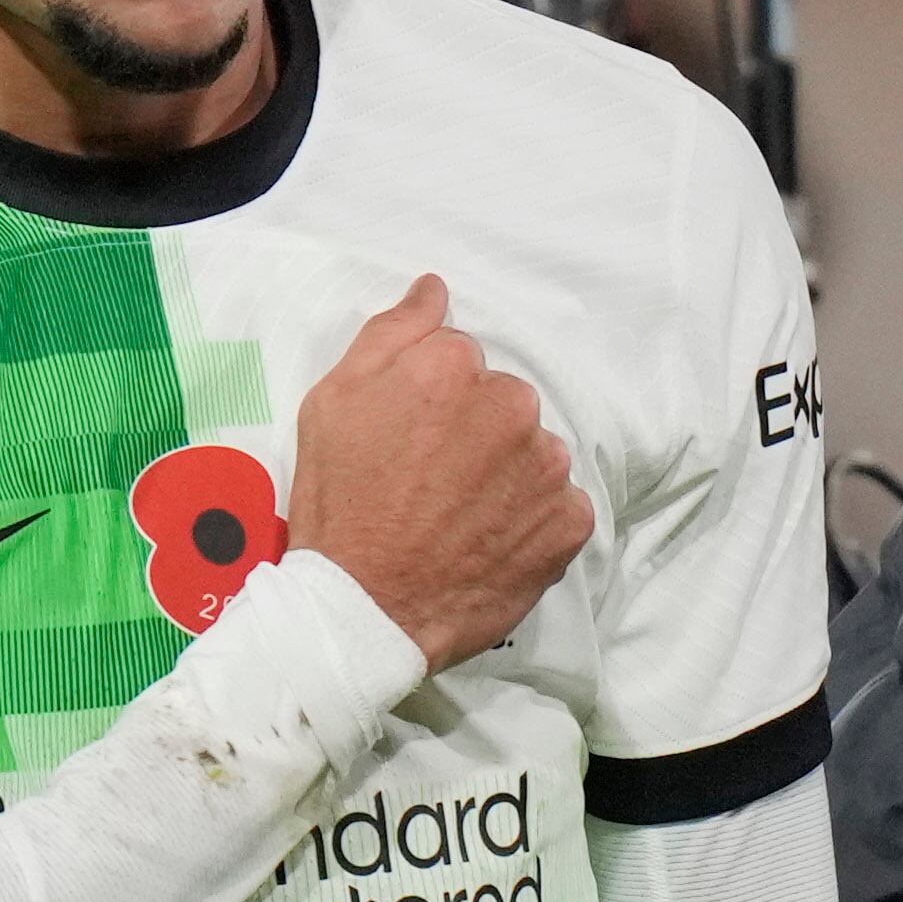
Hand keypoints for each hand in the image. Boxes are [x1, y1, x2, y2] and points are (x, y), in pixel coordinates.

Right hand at [286, 274, 594, 672]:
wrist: (364, 610)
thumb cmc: (339, 507)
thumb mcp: (333, 402)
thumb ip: (392, 334)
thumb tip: (435, 290)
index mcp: (452, 368)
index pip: (458, 361)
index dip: (428, 401)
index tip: (407, 440)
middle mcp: (511, 407)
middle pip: (502, 403)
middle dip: (473, 434)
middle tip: (429, 484)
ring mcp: (546, 467)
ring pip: (532, 452)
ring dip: (505, 476)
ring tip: (458, 519)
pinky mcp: (568, 522)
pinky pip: (558, 506)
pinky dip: (531, 521)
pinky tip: (488, 542)